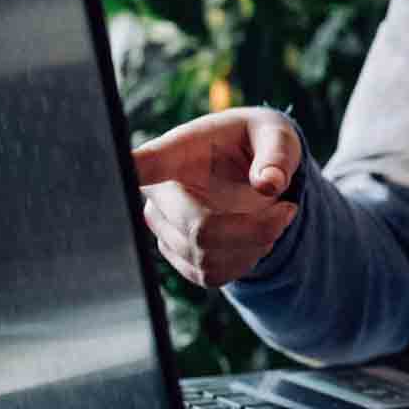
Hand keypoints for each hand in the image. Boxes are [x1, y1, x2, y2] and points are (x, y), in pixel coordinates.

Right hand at [131, 107, 301, 286]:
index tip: (121, 171)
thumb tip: (269, 184)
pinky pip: (212, 275)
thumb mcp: (275, 133)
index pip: (142, 165)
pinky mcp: (178, 255)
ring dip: (255, 245)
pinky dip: (245, 261)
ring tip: (274, 217)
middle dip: (256, 228)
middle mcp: (158, 194)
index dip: (129, 174)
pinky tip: (255, 237)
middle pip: (200, 229)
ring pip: (208, 258)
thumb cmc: (258, 142)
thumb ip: (276, 153)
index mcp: (173, 154)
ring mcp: (164, 228)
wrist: (254, 169)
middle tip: (288, 209)